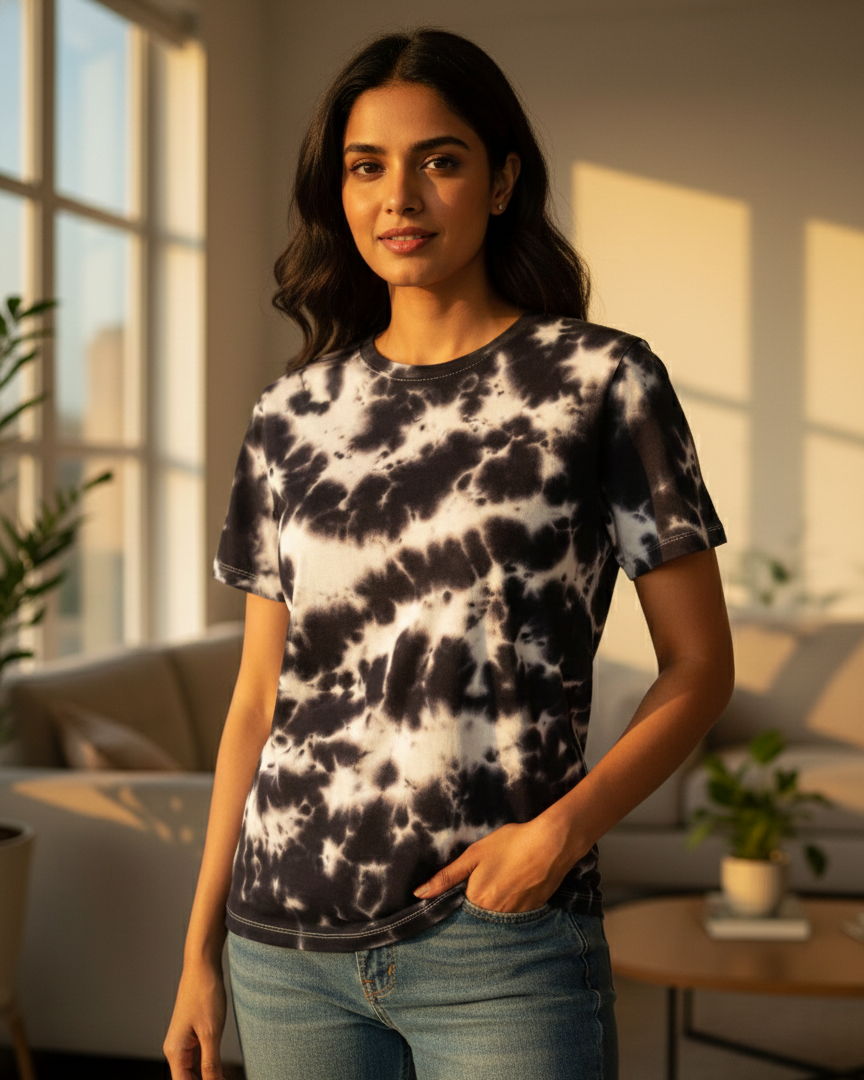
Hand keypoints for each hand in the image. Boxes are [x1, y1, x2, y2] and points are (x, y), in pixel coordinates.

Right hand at [163, 961, 226, 1079]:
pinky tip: (223, 1069)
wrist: (202, 965)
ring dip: (209, 1076)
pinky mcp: (193, 1033)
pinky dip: (211, 1065)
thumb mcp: (211, 1033)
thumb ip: (211, 1064)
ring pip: (194, 1070)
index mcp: (175, 1051)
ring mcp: (184, 1041)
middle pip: (188, 1079)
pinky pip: (200, 1057)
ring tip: (226, 1075)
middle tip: (225, 1077)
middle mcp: (176, 1049)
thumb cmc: (204, 994)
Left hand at [413, 816, 577, 912]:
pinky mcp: (531, 913)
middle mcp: (495, 915)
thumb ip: (446, 877)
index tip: (460, 893)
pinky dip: (511, 906)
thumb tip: (419, 894)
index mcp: (477, 900)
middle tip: (485, 884)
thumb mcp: (474, 855)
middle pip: (477, 918)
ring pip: (496, 919)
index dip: (457, 903)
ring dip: (493, 908)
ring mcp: (515, 917)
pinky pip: (514, 916)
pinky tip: (515, 888)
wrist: (551, 844)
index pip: (457, 913)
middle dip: (475, 907)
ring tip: (501, 884)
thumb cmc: (511, 844)